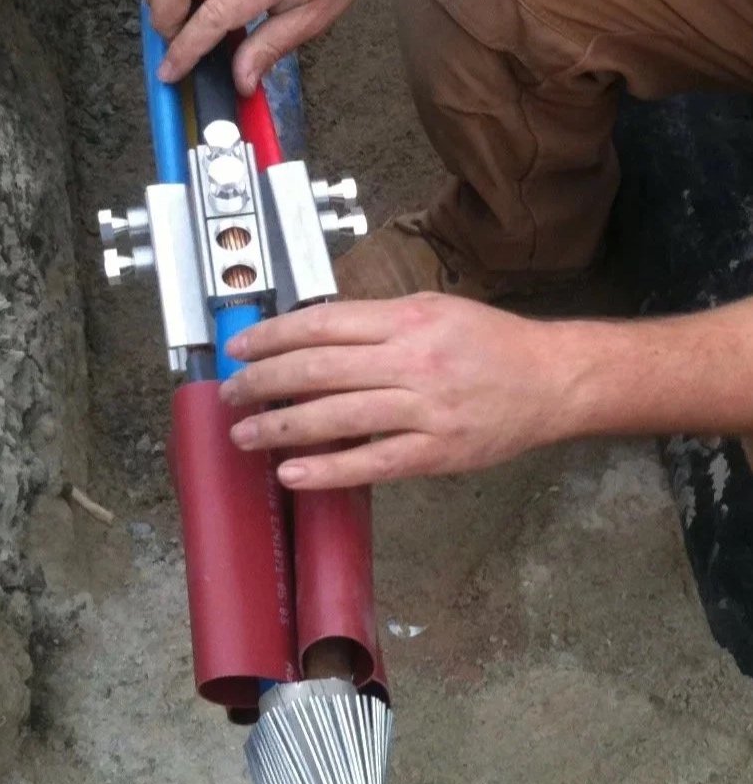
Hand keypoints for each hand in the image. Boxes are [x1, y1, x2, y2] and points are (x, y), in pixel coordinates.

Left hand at [218, 295, 580, 487]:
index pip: (321, 325)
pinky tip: (292, 474)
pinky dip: (328, 470)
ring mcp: (425, 410)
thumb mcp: (432, 310)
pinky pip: (372, 463)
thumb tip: (312, 335)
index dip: (271, 337)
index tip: (239, 348)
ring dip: (281, 427)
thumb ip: (375, 322)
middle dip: (264, 382)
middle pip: (318, 369)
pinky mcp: (437, 453)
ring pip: (337, 417)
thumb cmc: (489, 342)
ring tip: (244, 434)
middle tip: (231, 394)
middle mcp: (412, 361)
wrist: (552, 380)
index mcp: (406, 320)